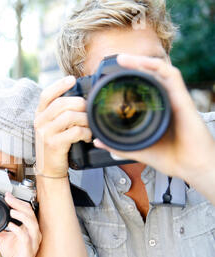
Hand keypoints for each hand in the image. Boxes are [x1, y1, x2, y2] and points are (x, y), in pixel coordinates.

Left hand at [0, 193, 41, 256]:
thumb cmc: (14, 254)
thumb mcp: (3, 239)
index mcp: (29, 228)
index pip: (27, 210)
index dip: (18, 202)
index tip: (7, 195)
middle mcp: (33, 233)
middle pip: (30, 214)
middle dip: (19, 204)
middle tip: (9, 198)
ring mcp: (33, 242)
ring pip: (32, 224)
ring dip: (22, 215)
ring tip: (12, 210)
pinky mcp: (29, 250)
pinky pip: (25, 238)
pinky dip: (18, 230)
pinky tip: (10, 225)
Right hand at [34, 76, 92, 177]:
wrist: (49, 168)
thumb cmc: (55, 144)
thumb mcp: (52, 126)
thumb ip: (59, 113)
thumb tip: (79, 98)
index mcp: (39, 115)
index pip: (46, 95)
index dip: (59, 85)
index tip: (72, 80)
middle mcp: (40, 122)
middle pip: (62, 103)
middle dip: (80, 103)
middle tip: (89, 109)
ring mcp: (46, 133)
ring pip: (70, 116)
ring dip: (85, 119)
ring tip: (89, 125)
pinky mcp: (54, 144)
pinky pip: (74, 132)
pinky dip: (85, 132)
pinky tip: (87, 136)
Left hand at [94, 54, 214, 181]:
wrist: (191, 167)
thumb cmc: (171, 158)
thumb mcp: (137, 150)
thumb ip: (118, 145)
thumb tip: (97, 141)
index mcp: (156, 111)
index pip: (142, 89)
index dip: (128, 80)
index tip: (109, 79)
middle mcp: (166, 101)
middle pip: (149, 76)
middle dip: (132, 66)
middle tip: (115, 60)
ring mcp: (174, 98)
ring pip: (158, 71)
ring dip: (141, 62)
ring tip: (123, 58)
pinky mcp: (183, 99)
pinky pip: (171, 76)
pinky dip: (157, 66)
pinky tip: (144, 63)